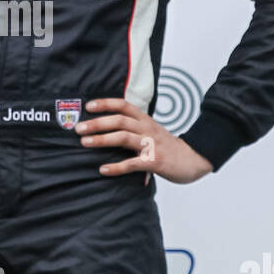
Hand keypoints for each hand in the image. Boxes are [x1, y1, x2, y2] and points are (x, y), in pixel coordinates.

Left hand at [75, 97, 213, 182]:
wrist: (194, 159)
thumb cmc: (168, 147)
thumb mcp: (151, 131)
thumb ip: (133, 129)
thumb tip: (108, 128)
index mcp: (146, 120)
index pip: (124, 106)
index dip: (106, 103)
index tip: (88, 106)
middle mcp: (147, 129)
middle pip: (120, 120)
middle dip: (97, 123)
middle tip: (78, 128)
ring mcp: (151, 145)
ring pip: (124, 138)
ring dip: (102, 139)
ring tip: (85, 142)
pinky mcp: (155, 162)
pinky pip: (133, 163)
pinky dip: (117, 167)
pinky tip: (103, 169)